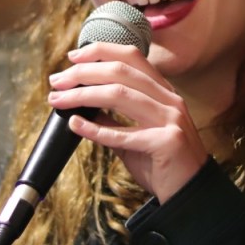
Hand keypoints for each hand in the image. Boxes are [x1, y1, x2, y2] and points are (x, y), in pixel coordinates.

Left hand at [47, 42, 209, 202]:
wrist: (188, 193)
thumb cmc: (160, 162)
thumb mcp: (135, 133)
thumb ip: (112, 118)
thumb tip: (81, 105)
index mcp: (163, 91)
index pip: (131, 57)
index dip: (100, 51)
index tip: (72, 57)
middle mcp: (169, 99)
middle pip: (121, 71)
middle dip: (83, 72)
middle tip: (56, 81)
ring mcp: (170, 119)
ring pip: (119, 94)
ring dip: (82, 95)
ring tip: (58, 99)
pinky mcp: (166, 143)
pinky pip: (123, 134)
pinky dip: (94, 128)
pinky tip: (74, 125)